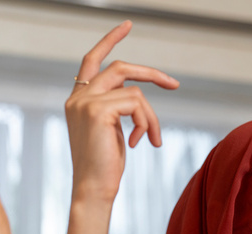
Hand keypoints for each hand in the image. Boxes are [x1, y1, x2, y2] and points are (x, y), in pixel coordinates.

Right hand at [65, 21, 179, 203]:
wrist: (93, 189)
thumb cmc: (105, 166)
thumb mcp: (111, 131)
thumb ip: (118, 108)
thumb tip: (137, 96)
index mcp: (78, 100)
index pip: (93, 60)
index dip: (110, 40)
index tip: (128, 25)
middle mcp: (78, 97)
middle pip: (119, 68)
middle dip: (150, 73)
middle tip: (174, 84)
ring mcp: (86, 102)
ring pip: (134, 92)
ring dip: (151, 117)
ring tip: (152, 139)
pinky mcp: (97, 111)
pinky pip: (136, 105)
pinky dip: (146, 123)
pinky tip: (140, 143)